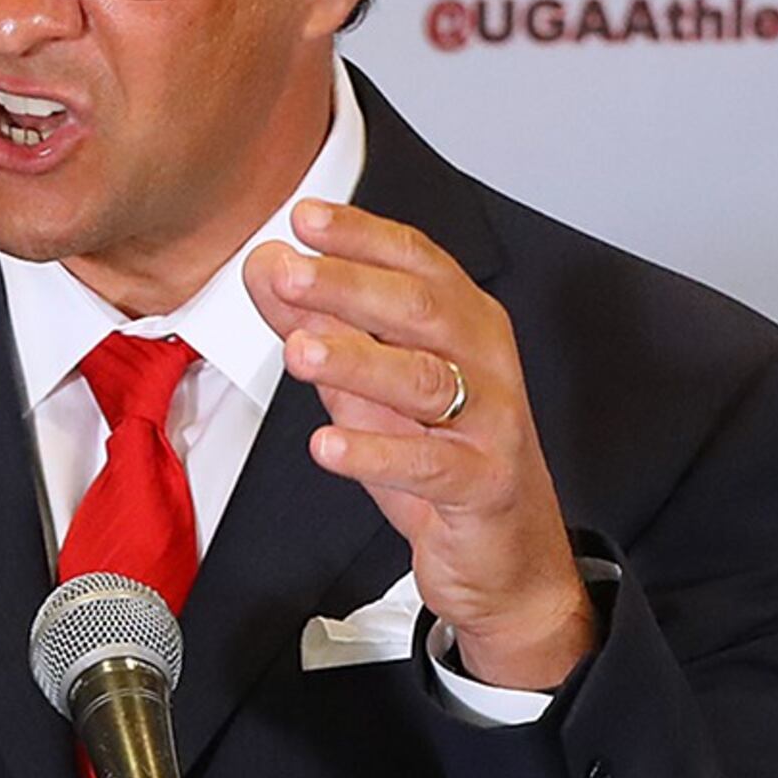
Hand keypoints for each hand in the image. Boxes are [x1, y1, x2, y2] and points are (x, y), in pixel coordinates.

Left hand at [248, 199, 596, 689]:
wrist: (510, 558)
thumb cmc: (443, 461)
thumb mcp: (372, 390)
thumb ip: (323, 330)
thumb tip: (268, 271)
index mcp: (466, 325)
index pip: (417, 262)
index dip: (363, 236)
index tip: (306, 219)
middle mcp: (487, 364)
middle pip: (421, 310)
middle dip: (350, 287)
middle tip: (289, 273)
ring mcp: (491, 424)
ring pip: (426, 381)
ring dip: (358, 362)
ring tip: (299, 352)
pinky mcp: (485, 485)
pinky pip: (429, 465)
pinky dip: (376, 453)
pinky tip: (328, 446)